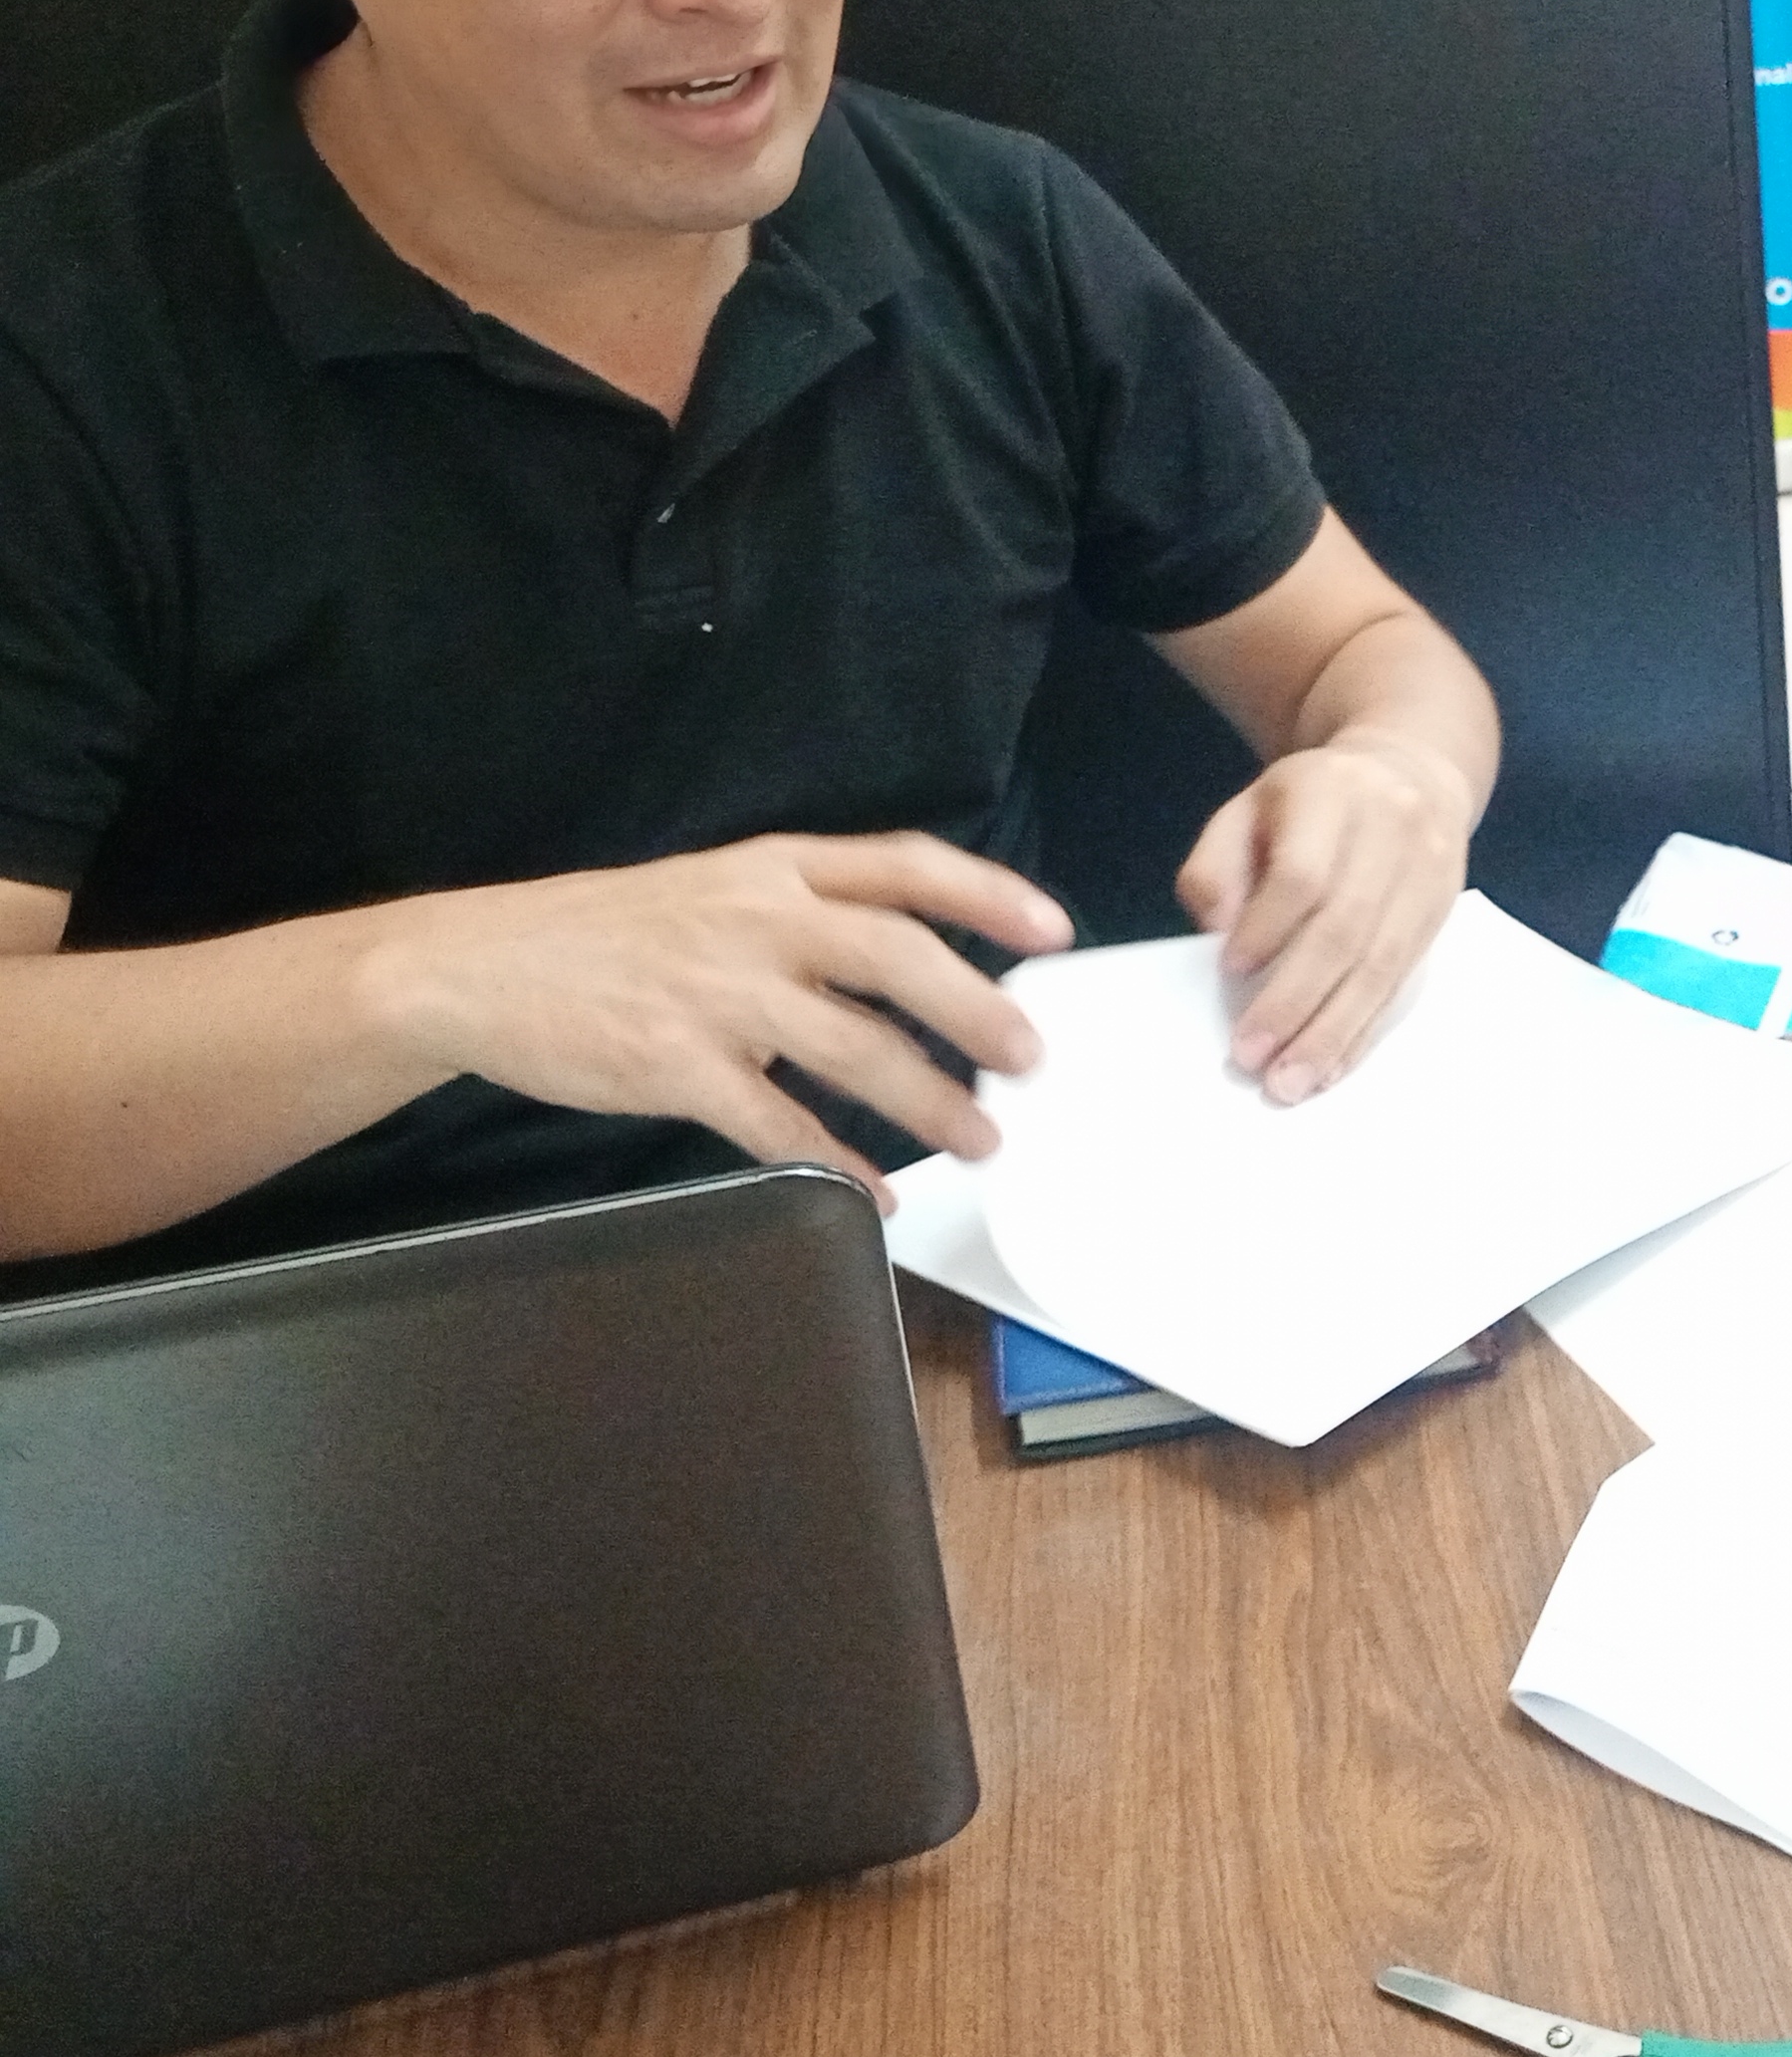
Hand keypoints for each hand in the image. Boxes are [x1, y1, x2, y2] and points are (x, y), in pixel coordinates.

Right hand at [375, 832, 1069, 1194]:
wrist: (473, 968)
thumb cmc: (609, 935)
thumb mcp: (714, 891)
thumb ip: (806, 917)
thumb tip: (915, 972)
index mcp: (774, 868)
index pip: (904, 864)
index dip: (988, 893)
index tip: (1054, 928)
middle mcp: (757, 920)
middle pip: (899, 957)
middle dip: (979, 1011)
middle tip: (1031, 1058)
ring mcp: (717, 994)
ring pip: (856, 1048)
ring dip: (930, 1101)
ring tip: (980, 1138)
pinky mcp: (677, 1066)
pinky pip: (781, 1124)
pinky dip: (840, 1163)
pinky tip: (879, 1193)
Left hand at [1173, 730, 1475, 1099]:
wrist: (1410, 770)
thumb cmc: (1309, 803)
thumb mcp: (1246, 810)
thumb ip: (1216, 868)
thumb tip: (1219, 935)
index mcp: (1333, 793)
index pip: (1304, 874)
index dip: (1269, 928)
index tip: (1230, 973)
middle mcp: (1393, 829)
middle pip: (1346, 929)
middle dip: (1297, 1001)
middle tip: (1252, 1057)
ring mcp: (1429, 872)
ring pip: (1381, 965)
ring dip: (1333, 1032)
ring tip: (1292, 1081)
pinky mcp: (1442, 912)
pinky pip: (1403, 982)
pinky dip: (1364, 1030)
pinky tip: (1333, 1065)